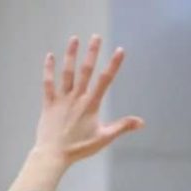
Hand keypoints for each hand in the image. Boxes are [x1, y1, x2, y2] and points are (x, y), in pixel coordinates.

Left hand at [34, 35, 143, 164]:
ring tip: (74, 39)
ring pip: (67, 73)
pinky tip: (50, 56)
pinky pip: (48, 83)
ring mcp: (62, 99)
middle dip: (92, 53)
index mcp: (91, 105)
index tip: (119, 51)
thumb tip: (141, 122)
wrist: (54, 154)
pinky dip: (48, 69)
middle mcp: (77, 98)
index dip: (113, 65)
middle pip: (86, 71)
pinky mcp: (49, 103)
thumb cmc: (80, 148)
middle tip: (96, 37)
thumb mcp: (104, 138)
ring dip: (71, 55)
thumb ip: (122, 127)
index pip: (105, 81)